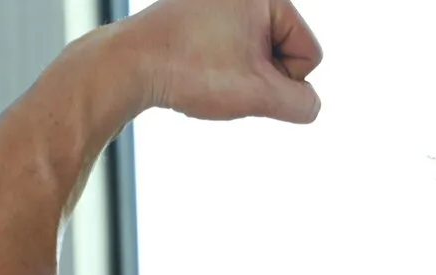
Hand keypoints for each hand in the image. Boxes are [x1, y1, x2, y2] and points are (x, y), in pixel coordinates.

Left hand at [121, 0, 322, 123]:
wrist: (126, 63)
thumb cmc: (191, 71)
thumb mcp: (259, 95)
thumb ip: (302, 103)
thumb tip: (309, 103)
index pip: (309, 53)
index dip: (284, 81)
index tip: (245, 77)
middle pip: (285, 53)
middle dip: (262, 77)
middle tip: (223, 77)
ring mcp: (222, 4)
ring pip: (259, 57)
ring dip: (242, 78)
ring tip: (207, 74)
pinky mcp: (203, 17)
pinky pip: (235, 52)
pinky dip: (223, 70)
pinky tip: (197, 71)